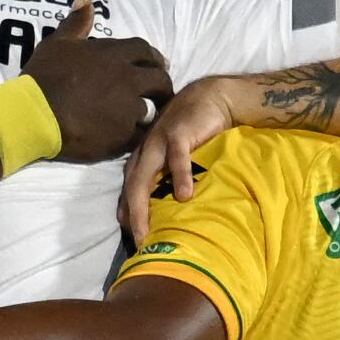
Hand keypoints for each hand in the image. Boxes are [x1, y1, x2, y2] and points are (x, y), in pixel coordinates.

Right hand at [25, 0, 174, 161]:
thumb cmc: (44, 76)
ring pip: (150, 108)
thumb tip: (85, 1)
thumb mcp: (57, 43)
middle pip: (159, 79)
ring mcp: (128, 108)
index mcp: (114, 54)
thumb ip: (75, 24)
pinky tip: (130, 136)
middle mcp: (128, 79)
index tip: (155, 64)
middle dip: (162, 84)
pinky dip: (136, 134)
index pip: (145, 50)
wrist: (34, 114)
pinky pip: (139, 134)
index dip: (152, 57)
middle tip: (159, 91)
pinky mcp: (122, 135)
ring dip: (146, 111)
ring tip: (141, 117)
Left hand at [118, 73, 249, 242]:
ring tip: (146, 230)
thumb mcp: (177, 156)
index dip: (126, 214)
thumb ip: (170, 176)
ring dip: (143, 205)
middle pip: (131, 187)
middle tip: (137, 243)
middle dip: (131, 216)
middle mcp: (146, 151)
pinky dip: (179, 176)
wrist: (213, 97)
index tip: (132, 240)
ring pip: (144, 176)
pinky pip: (176, 157)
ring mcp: (159, 141)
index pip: (128, 190)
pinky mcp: (179, 133)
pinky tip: (184, 196)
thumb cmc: (195, 131)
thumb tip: (173, 209)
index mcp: (143, 158)